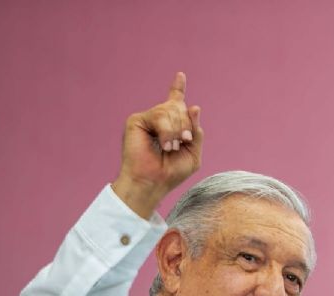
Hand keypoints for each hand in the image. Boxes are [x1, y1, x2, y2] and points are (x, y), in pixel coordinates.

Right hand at [112, 72, 203, 217]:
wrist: (153, 182)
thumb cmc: (172, 172)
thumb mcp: (193, 153)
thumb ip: (196, 132)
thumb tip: (194, 106)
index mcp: (172, 126)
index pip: (175, 103)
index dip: (178, 88)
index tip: (181, 75)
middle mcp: (159, 120)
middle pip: (180, 107)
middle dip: (186, 125)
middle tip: (184, 142)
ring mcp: (147, 119)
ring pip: (171, 110)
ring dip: (177, 131)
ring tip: (170, 147)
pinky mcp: (136, 121)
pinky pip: (159, 116)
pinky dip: (167, 131)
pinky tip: (164, 144)